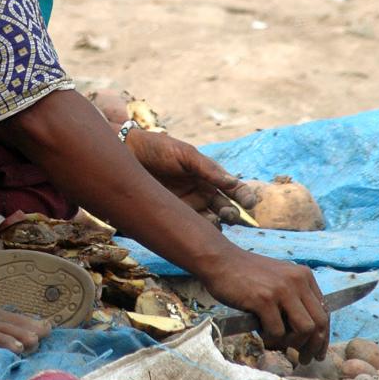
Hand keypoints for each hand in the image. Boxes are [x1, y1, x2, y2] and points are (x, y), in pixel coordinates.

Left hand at [124, 130, 255, 222]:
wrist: (127, 153)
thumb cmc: (158, 149)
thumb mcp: (185, 155)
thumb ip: (208, 169)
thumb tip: (234, 182)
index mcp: (209, 176)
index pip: (233, 190)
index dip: (244, 196)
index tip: (250, 203)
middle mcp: (202, 193)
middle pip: (225, 209)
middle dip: (232, 213)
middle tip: (230, 214)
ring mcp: (188, 205)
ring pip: (209, 221)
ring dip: (216, 224)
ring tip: (214, 221)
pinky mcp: (172, 214)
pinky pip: (189, 226)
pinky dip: (198, 230)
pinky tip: (199, 230)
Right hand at [201, 249, 329, 362]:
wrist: (219, 260)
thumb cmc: (245, 272)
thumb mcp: (278, 278)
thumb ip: (294, 296)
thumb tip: (306, 331)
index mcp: (303, 276)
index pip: (324, 312)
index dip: (323, 336)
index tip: (317, 350)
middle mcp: (297, 281)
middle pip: (319, 323)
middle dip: (313, 346)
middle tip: (304, 358)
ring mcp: (281, 290)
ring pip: (304, 329)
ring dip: (293, 343)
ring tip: (278, 344)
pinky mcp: (263, 299)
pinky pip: (277, 331)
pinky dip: (271, 339)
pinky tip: (261, 334)